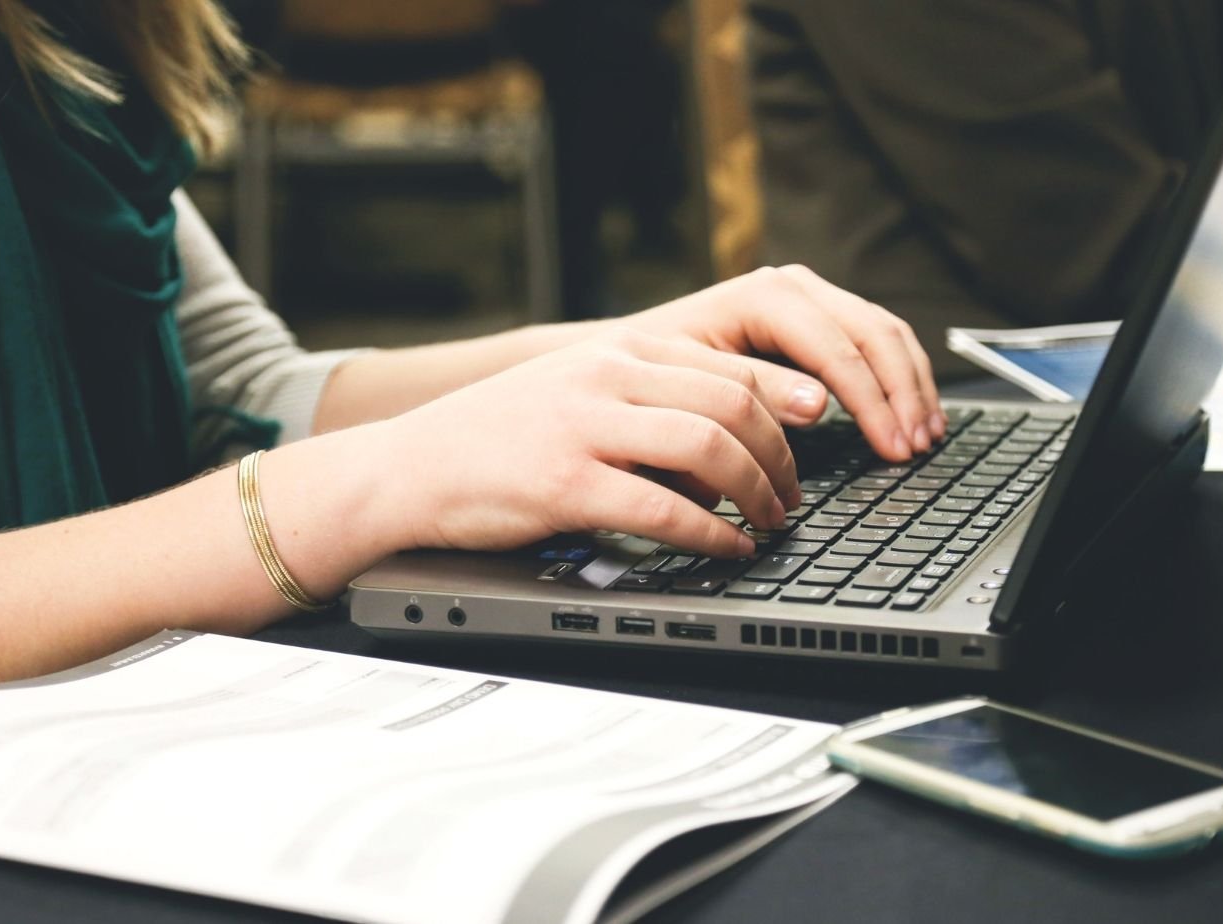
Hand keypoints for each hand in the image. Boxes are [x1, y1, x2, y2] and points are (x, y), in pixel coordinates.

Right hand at [378, 329, 801, 557]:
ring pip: (708, 446)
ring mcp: (584, 426)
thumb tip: (728, 445)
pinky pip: (663, 508)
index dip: (784, 406)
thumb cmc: (497, 440)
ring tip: (770, 523)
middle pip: (732, 403)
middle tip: (792, 497)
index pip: (728, 366)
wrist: (408, 468)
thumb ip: (645, 402)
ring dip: (756, 492)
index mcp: (616, 351)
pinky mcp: (565, 483)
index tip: (813, 437)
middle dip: (780, 456)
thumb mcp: (576, 393)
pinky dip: (710, 532)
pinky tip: (727, 548)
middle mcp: (606, 376)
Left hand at [621, 265, 943, 460]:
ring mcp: (809, 297)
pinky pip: (876, 340)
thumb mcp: (695, 385)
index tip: (893, 447)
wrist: (626, 356)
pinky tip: (913, 413)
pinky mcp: (817, 317)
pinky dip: (900, 377)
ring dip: (912, 386)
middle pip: (874, 334)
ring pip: (885, 333)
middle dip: (902, 394)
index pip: (839, 348)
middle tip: (916, 448)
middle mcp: (793, 287)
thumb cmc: (652, 375)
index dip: (873, 402)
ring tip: (926, 436)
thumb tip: (819, 405)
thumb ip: (756, 392)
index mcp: (764, 297)